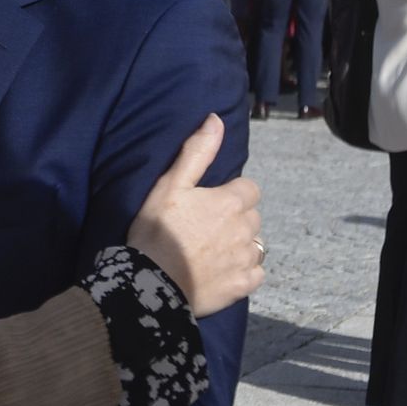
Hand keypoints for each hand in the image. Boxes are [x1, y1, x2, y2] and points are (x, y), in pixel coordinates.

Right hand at [127, 114, 263, 316]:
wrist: (150, 283)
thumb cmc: (157, 230)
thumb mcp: (170, 185)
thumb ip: (197, 152)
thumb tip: (215, 119)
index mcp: (230, 202)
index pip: (249, 189)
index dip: (231, 194)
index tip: (209, 203)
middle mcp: (245, 229)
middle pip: (252, 217)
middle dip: (236, 218)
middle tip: (206, 227)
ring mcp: (246, 260)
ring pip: (255, 245)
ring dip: (240, 245)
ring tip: (212, 251)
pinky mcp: (242, 286)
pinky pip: (256, 274)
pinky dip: (244, 272)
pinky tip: (223, 272)